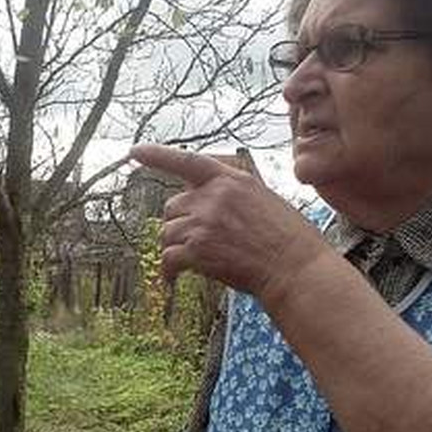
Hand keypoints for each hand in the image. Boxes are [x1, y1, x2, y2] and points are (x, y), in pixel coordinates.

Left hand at [130, 144, 325, 298]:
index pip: (188, 161)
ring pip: (167, 233)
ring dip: (175, 248)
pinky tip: (173, 279)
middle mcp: (214, 196)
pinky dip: (168, 271)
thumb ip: (233, 195)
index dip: (159, 155)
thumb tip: (205, 201)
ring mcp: (204, 221)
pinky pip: (168, 258)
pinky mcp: (197, 248)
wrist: (295, 269)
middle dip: (179, 225)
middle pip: (173, 206)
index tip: (136, 151)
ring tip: (192, 262)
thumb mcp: (265, 200)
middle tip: (194, 242)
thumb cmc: (288, 240)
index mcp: (232, 180)